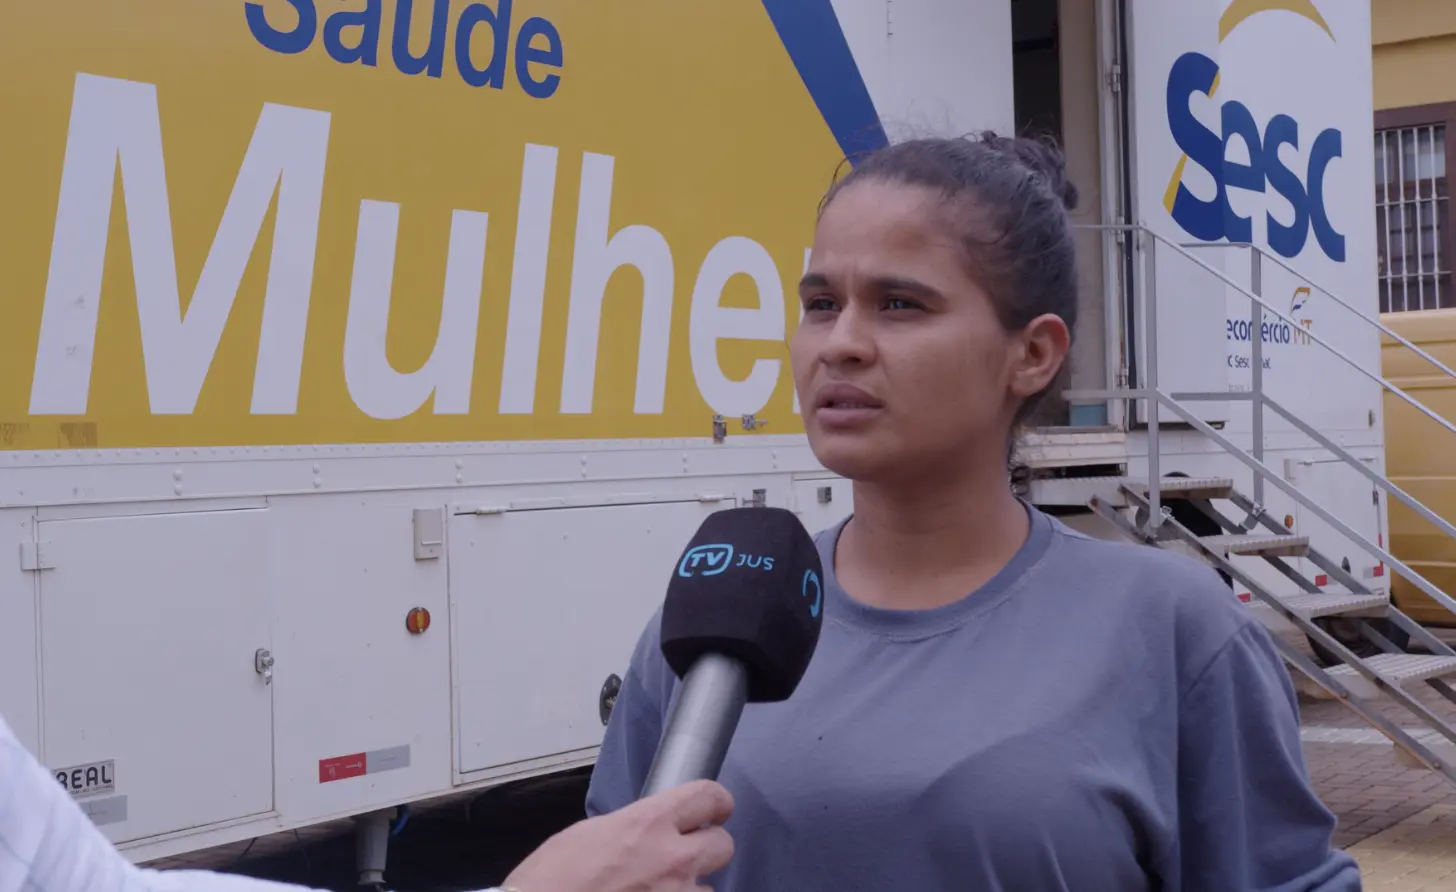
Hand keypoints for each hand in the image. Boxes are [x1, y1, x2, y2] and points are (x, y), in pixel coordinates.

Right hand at [502, 779, 735, 891]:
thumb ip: (631, 828)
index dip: (715, 803)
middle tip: (684, 855)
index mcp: (648, 823)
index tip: (712, 810)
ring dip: (689, 889)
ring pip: (709, 889)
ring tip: (657, 890)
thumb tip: (648, 831)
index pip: (709, 797)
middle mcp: (672, 859)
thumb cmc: (551, 880)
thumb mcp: (589, 833)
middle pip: (723, 844)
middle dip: (706, 848)